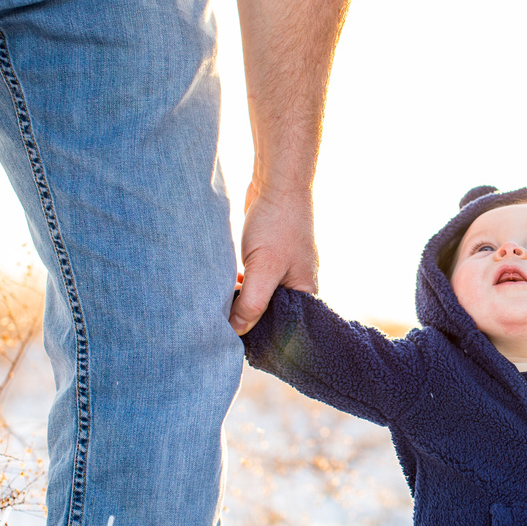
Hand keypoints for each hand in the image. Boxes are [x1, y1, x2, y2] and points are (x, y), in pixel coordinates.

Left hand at [229, 181, 317, 334]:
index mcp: (305, 292)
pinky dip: (243, 285)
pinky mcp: (271, 258)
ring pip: (262, 296)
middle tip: (221, 324)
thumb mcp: (263, 269)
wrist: (278, 184)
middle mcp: (298, 284)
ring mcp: (285, 270)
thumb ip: (252, 303)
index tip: (237, 341)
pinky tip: (227, 284)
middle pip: (273, 313)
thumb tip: (237, 331)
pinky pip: (257, 280)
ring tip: (220, 306)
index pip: (286, 327)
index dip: (263, 335)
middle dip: (250, 318)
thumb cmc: (277, 225)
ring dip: (243, 300)